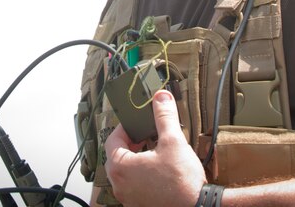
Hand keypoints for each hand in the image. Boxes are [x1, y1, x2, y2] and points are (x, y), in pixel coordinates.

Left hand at [104, 89, 205, 206]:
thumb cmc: (182, 181)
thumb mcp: (173, 141)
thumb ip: (164, 116)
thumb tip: (161, 98)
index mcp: (121, 167)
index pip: (112, 139)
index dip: (125, 128)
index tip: (136, 124)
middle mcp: (120, 185)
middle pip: (116, 156)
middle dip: (130, 143)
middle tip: (143, 136)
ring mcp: (128, 198)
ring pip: (124, 173)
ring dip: (135, 160)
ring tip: (152, 152)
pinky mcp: (138, 205)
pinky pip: (133, 186)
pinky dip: (140, 176)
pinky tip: (157, 171)